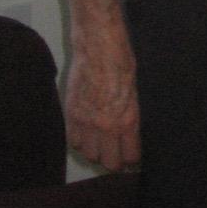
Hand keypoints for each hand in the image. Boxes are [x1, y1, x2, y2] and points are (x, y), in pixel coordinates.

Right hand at [64, 19, 140, 171]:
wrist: (98, 44)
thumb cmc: (122, 61)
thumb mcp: (135, 89)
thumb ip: (130, 114)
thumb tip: (130, 132)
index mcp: (128, 119)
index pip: (130, 156)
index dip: (133, 162)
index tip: (134, 162)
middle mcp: (106, 125)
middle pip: (109, 162)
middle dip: (115, 163)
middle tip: (118, 157)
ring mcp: (86, 121)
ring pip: (90, 155)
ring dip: (97, 152)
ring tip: (103, 145)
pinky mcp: (71, 114)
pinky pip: (74, 141)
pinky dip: (81, 141)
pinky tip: (87, 135)